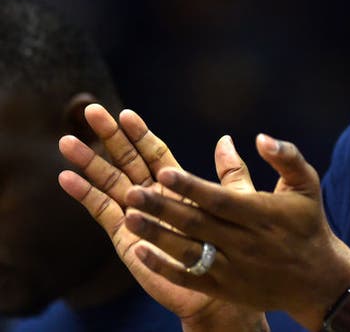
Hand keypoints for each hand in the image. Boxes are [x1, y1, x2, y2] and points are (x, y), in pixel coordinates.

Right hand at [58, 105, 267, 329]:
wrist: (219, 289)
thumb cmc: (232, 246)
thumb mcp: (234, 203)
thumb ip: (230, 173)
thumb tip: (227, 139)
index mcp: (176, 186)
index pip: (154, 152)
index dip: (139, 133)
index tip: (125, 113)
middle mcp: (153, 196)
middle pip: (126, 160)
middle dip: (108, 136)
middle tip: (90, 110)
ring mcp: (136, 215)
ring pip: (109, 182)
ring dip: (88, 162)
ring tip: (66, 141)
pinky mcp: (126, 236)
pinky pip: (102, 211)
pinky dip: (85, 194)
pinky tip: (66, 178)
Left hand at [122, 134, 349, 328]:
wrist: (317, 279)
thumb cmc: (309, 223)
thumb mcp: (306, 184)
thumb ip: (286, 157)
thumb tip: (260, 137)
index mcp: (263, 214)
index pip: (220, 200)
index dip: (191, 187)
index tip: (163, 172)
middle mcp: (246, 243)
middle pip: (198, 224)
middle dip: (163, 208)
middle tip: (131, 192)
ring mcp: (234, 268)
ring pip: (188, 251)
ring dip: (156, 235)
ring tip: (127, 217)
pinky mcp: (226, 288)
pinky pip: (189, 278)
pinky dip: (163, 266)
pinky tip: (139, 251)